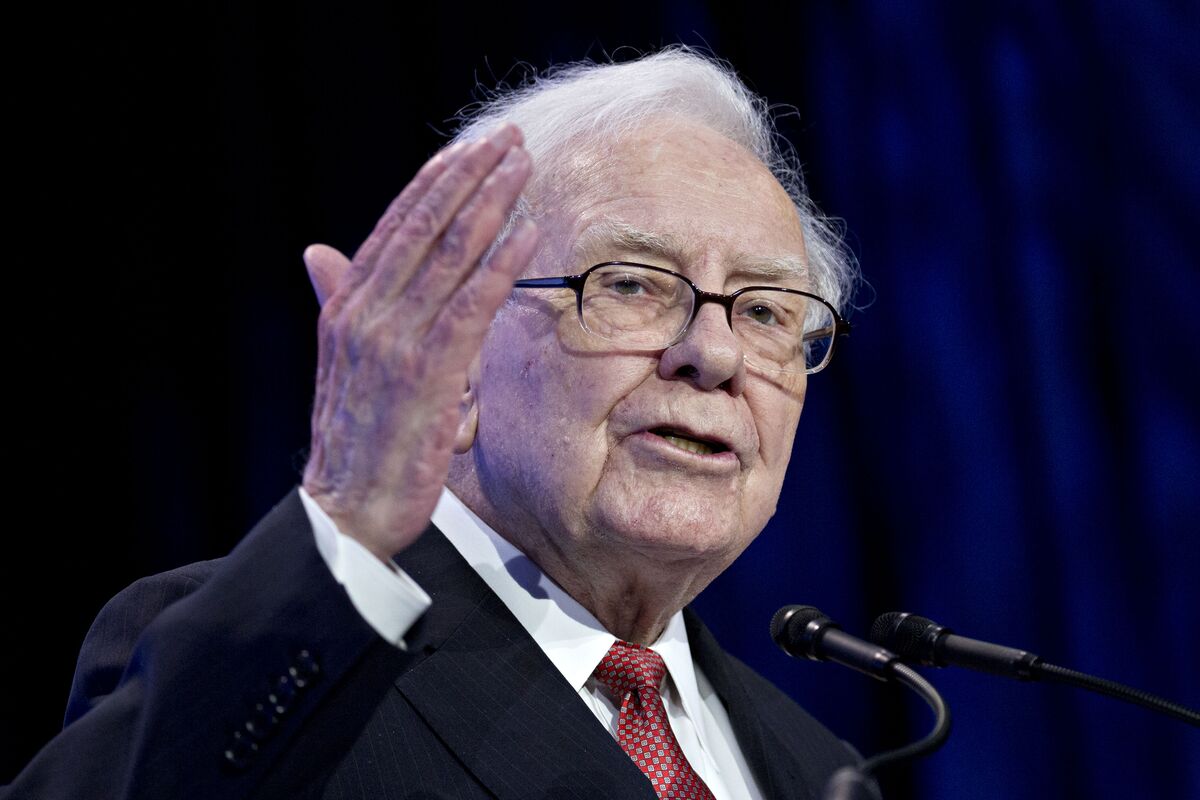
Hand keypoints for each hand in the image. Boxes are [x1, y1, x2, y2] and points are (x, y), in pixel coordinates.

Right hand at [302, 124, 537, 561]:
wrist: (348, 510)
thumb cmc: (358, 438)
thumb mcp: (344, 362)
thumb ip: (340, 301)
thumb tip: (319, 252)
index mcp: (347, 307)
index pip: (395, 227)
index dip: (434, 182)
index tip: (470, 148)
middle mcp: (366, 315)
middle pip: (423, 228)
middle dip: (467, 178)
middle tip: (507, 140)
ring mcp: (393, 343)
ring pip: (447, 257)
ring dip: (489, 206)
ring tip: (522, 168)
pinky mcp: (425, 375)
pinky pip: (469, 307)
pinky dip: (498, 266)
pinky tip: (527, 233)